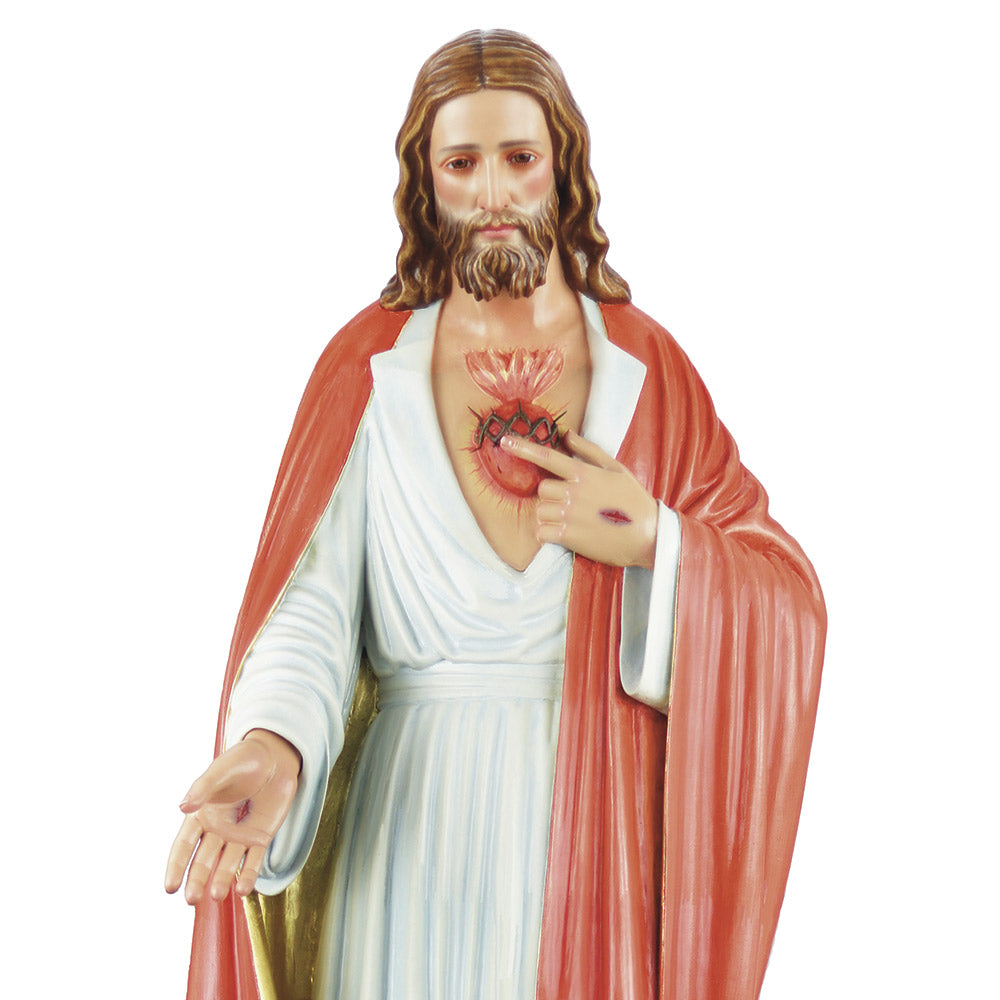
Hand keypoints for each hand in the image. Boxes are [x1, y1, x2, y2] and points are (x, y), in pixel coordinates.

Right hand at [164, 729, 299, 903]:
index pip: (184, 844)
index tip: (170, 888)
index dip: (176, 866)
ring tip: (217, 895)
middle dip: (197, 879)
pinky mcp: (261, 837)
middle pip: (204, 860)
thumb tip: (182, 806)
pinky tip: (243, 890)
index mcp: (202, 814)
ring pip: (228, 863)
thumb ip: (203, 788)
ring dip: (222, 879)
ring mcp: (240, 835)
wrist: (275, 756)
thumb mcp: (221, 770)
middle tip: (192, 899)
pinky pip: (254, 860)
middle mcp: (218, 829)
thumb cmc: (243, 759)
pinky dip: (248, 875)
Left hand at [502, 429, 657, 568]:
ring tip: (571, 519)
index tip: (504, 441)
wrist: (649, 536)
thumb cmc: (634, 500)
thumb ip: (589, 450)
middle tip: (570, 503)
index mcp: (584, 473)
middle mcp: (574, 492)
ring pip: (540, 510)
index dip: (523, 448)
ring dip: (549, 515)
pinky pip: (542, 531)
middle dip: (551, 495)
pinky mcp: (569, 537)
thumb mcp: (616, 469)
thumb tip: (566, 434)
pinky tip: (563, 533)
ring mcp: (570, 515)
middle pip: (541, 489)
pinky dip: (547, 533)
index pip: (547, 456)